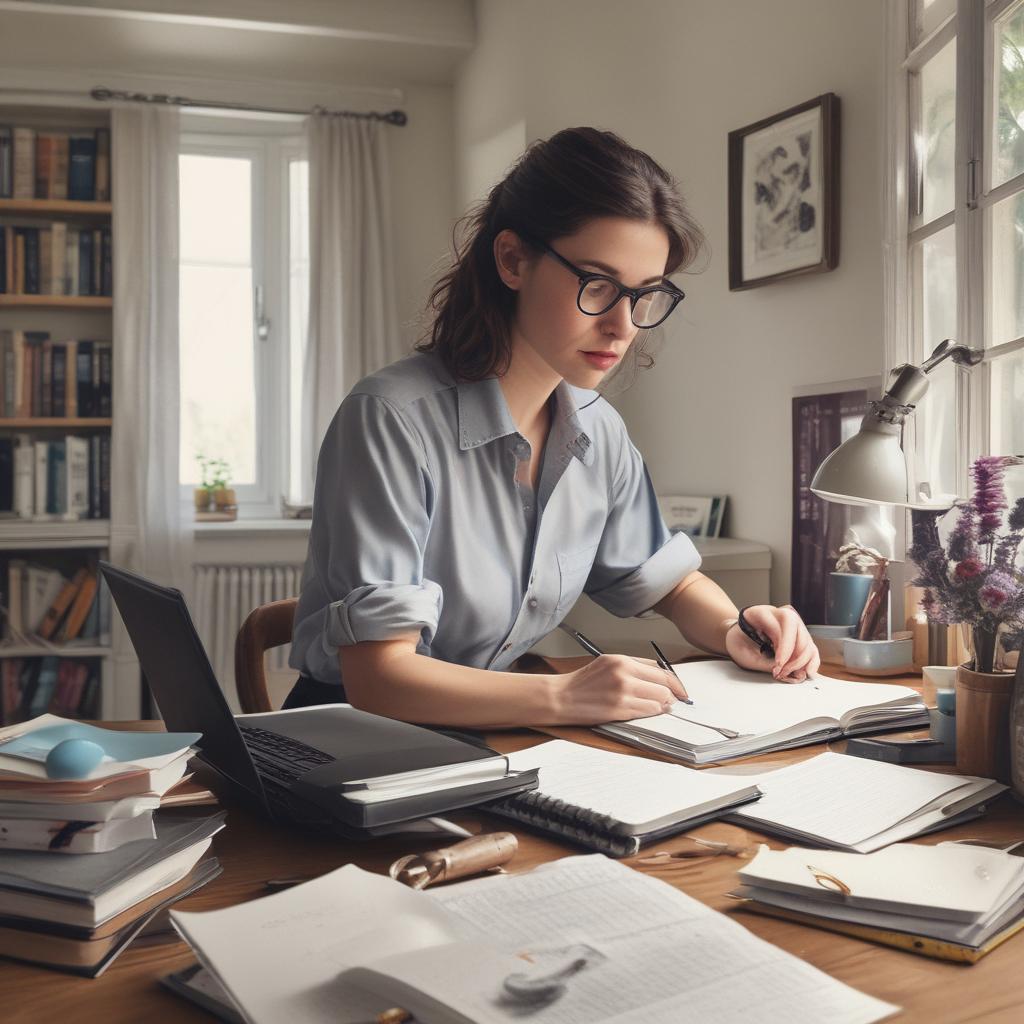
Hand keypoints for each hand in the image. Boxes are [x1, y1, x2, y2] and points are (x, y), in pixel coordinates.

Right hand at [552, 655, 689, 724]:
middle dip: (672, 693)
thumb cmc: (580, 683)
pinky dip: (653, 712)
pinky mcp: (619, 709)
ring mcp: (622, 691)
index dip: (673, 680)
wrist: (560, 697)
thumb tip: (656, 676)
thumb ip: (631, 668)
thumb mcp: (606, 664)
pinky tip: (651, 712)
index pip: (658, 668)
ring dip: (663, 704)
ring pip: (659, 698)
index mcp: (621, 660)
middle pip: (663, 682)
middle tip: (675, 700)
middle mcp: (623, 673)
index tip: (678, 688)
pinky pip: (648, 711)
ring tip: (661, 707)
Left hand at [724, 605, 819, 681]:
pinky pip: (810, 648)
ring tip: (787, 673)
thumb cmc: (738, 642)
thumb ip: (762, 661)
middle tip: (782, 671)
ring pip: (807, 640)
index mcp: (762, 612)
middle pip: (798, 630)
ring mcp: (792, 625)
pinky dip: (811, 661)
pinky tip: (808, 672)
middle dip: (794, 655)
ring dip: (801, 661)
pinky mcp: (799, 637)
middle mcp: (780, 614)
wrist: (737, 638)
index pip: (784, 622)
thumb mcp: (742, 651)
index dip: (785, 646)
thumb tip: (783, 670)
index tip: (778, 665)